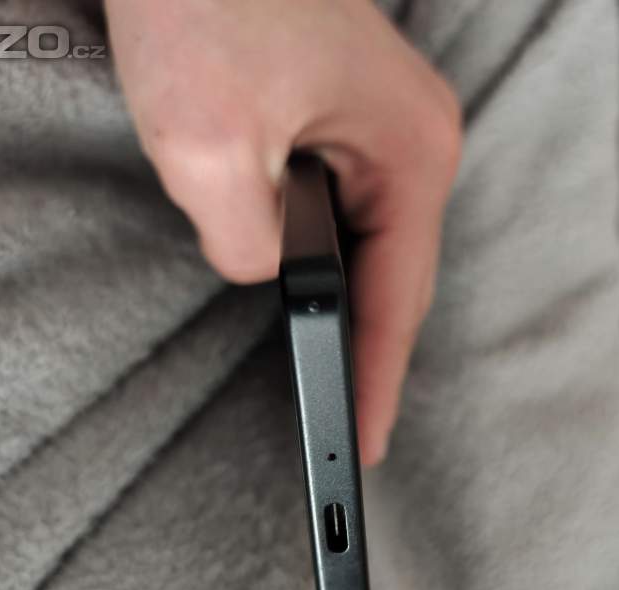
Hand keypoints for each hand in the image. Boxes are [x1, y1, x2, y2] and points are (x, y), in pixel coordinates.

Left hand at [106, 0, 461, 465]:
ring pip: (366, 245)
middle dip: (367, 352)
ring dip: (342, 304)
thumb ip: (248, 240)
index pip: (400, 297)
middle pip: (394, 276)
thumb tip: (263, 272)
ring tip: (329, 379)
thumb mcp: (209, 142)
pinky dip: (321, 258)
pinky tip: (304, 291)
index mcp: (409, 151)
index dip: (377, 379)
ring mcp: (378, 126)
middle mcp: (410, 140)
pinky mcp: (338, 116)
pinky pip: (341, 211)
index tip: (359, 444)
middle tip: (342, 428)